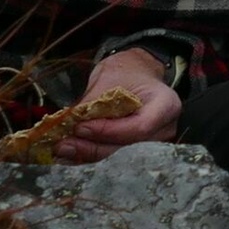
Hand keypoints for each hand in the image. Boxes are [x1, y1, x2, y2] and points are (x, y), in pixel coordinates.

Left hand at [57, 50, 182, 164]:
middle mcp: (164, 129)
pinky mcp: (138, 150)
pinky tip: (70, 153)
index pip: (140, 127)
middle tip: (63, 144)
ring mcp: (153, 143)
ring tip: (62, 148)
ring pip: (119, 156)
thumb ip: (92, 103)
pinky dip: (90, 155)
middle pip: (129, 148)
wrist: (136, 73)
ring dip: (88, 154)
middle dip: (93, 147)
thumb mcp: (109, 79)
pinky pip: (113, 156)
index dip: (109, 131)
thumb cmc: (127, 71)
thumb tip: (69, 123)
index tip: (81, 127)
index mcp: (166, 105)